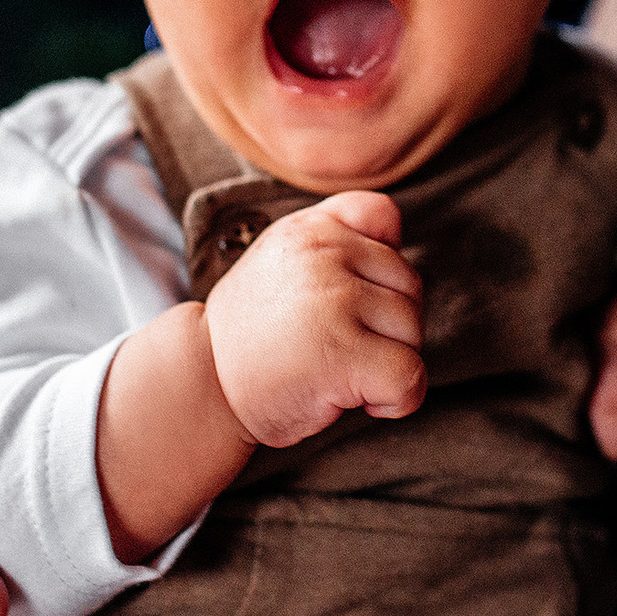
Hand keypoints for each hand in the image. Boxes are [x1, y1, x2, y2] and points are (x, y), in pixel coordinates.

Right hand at [204, 191, 427, 447]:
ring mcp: (335, 301)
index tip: (349, 301)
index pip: (383, 215)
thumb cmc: (253, 332)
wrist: (203, 384)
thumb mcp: (281, 258)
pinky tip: (360, 400)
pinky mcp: (344, 353)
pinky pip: (409, 377)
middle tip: (338, 347)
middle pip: (408, 286)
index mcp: (311, 228)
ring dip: (390, 361)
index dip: (381, 266)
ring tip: (339, 369)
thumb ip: (333, 235)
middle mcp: (324, 256)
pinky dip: (397, 400)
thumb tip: (397, 237)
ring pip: (413, 332)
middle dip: (387, 324)